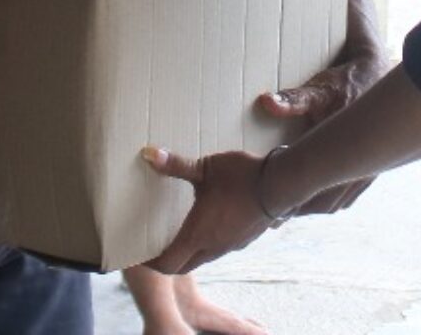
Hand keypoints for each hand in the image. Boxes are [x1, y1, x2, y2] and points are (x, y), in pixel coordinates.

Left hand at [141, 147, 281, 274]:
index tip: (140, 254)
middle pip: (182, 266)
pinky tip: (207, 226)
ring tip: (177, 235)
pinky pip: (217, 251)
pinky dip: (205, 246)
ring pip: (201, 259)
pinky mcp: (244, 240)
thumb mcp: (206, 168)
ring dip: (186, 254)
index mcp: (197, 234)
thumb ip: (176, 165)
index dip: (150, 264)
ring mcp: (230, 246)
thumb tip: (148, 154)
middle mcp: (212, 246)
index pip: (167, 264)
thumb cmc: (241, 176)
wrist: (280, 184)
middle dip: (165, 262)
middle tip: (155, 247)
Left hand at [256, 50, 385, 213]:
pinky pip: (350, 196)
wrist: (380, 75)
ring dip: (315, 206)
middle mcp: (356, 164)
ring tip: (292, 207)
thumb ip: (295, 99)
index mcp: (341, 150)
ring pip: (338, 202)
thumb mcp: (320, 88)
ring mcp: (366, 169)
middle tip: (276, 216)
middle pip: (326, 203)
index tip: (274, 207)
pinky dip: (332, 201)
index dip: (291, 201)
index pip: (313, 189)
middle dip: (300, 209)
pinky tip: (317, 198)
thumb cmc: (347, 81)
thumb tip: (267, 102)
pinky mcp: (372, 169)